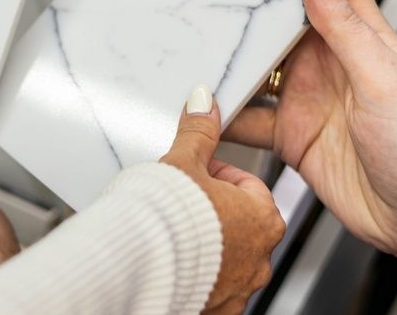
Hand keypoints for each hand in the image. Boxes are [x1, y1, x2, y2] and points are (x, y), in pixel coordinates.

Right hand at [161, 85, 284, 313]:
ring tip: (173, 232)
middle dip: (212, 210)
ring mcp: (240, 288)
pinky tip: (172, 260)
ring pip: (227, 257)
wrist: (134, 266)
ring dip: (206, 244)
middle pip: (239, 221)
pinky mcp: (218, 310)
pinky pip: (213, 287)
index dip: (215, 174)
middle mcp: (259, 258)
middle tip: (181, 201)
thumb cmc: (164, 219)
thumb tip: (204, 102)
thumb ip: (199, 132)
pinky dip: (197, 275)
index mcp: (262, 217)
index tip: (194, 173)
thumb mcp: (183, 163)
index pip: (247, 184)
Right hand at [224, 0, 396, 286]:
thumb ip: (347, 31)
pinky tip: (198, 104)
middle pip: (281, 26)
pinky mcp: (290, 136)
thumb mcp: (387, 82)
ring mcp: (307, 100)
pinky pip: (247, 119)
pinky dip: (221, 113)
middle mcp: (330, 65)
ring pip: (257, 70)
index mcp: (363, 41)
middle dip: (250, 10)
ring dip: (230, 60)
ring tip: (192, 41)